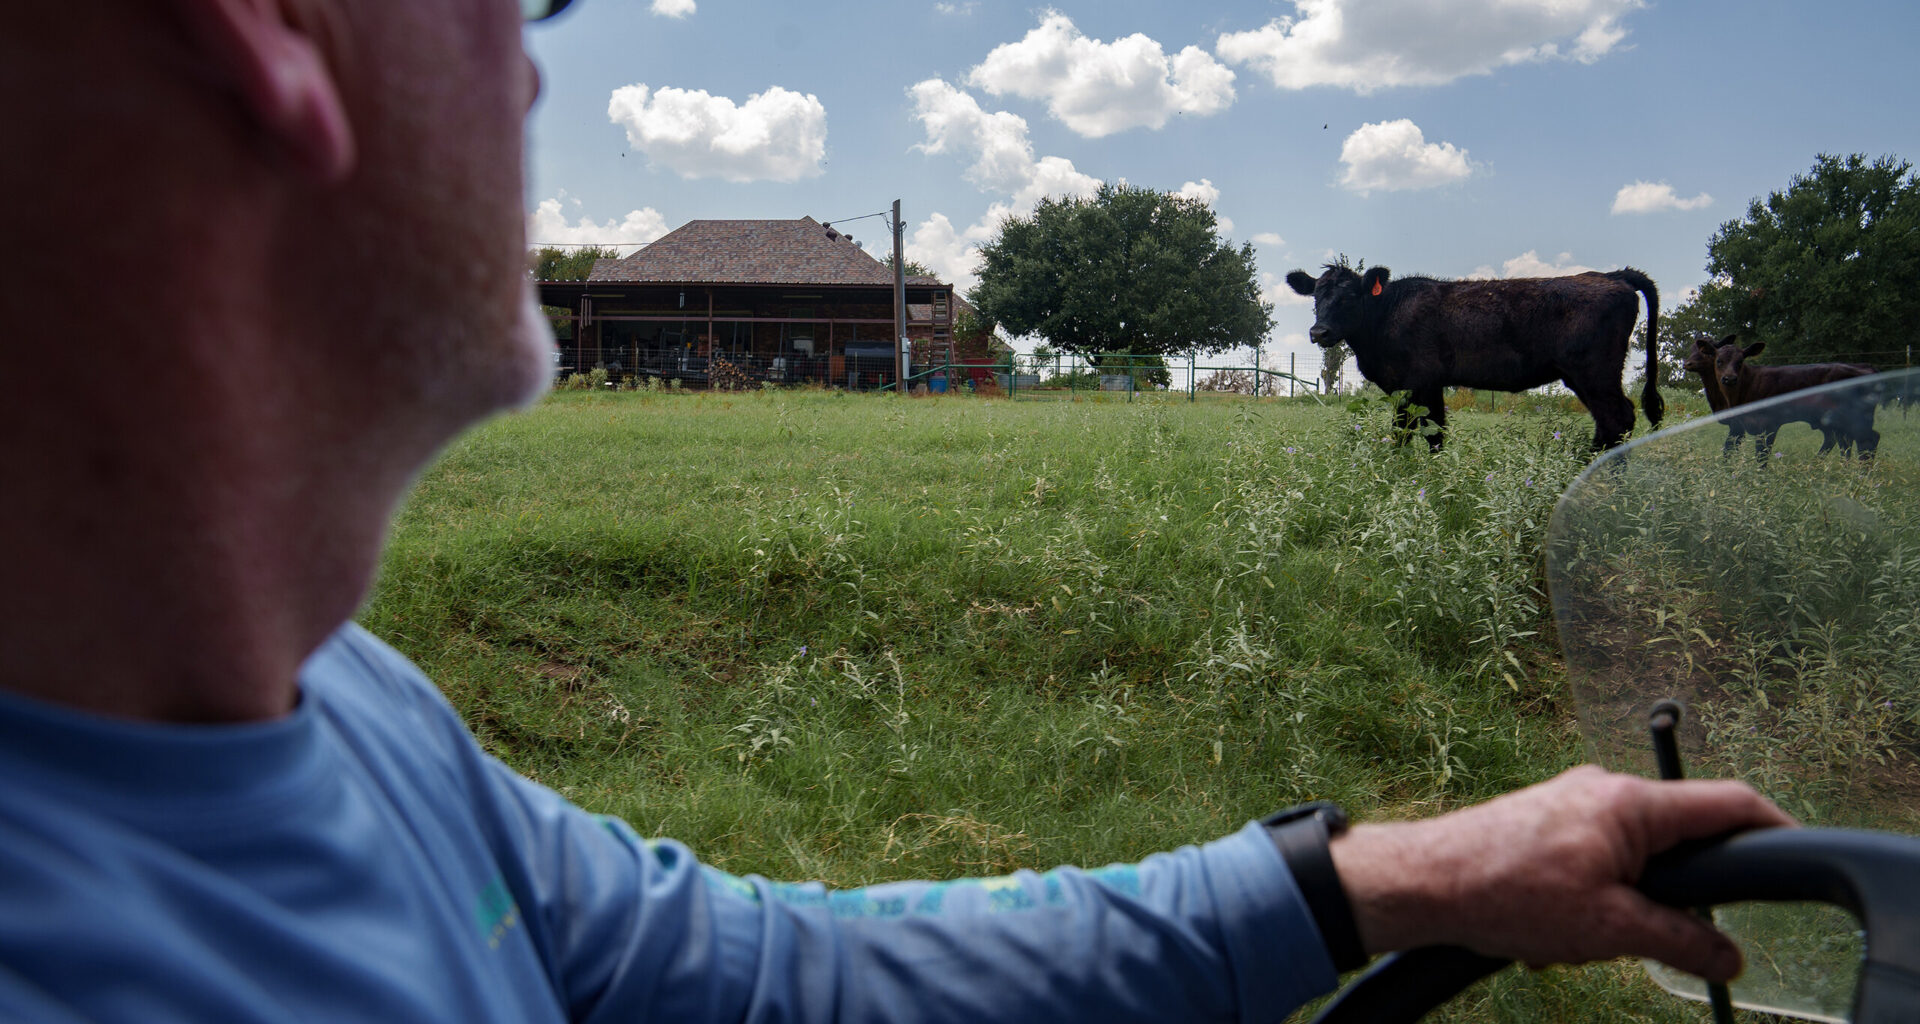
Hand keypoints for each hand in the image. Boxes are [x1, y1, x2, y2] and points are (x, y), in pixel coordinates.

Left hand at [1327, 765, 1795, 980]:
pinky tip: (1550, 934)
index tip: (1796, 854)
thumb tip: (1729, 956)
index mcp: (1632, 803)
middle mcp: (1604, 789)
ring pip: (1632, 855)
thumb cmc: (1504, 891)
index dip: (1772, 828)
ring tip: (1580, 939)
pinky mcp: (1544, 821)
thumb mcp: (1610, 930)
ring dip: (1623, 905)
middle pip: (1680, 834)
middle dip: (1679, 891)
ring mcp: (1572, 802)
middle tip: (1667, 935)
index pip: (1728, 803)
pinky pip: (1593, 860)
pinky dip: (1588, 900)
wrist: (1421, 883)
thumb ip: (1681, 941)